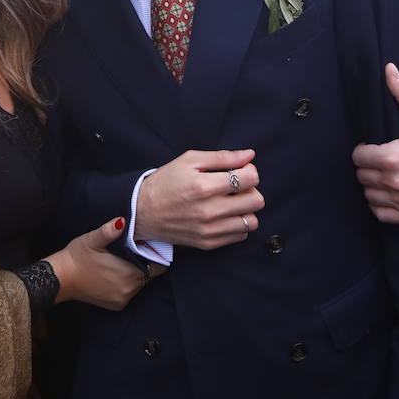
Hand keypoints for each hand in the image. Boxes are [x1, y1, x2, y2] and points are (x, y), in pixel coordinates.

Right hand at [49, 217, 159, 310]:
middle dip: (144, 264)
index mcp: (129, 272)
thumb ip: (110, 231)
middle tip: (133, 252)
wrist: (61, 278)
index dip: (155, 256)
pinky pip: (129, 293)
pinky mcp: (116, 305)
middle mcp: (130, 289)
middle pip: (149, 275)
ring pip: (140, 284)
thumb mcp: (93, 239)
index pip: (157, 266)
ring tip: (123, 262)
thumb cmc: (77, 256)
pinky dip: (126, 284)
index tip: (147, 247)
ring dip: (135, 274)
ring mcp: (123, 299)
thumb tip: (123, 221)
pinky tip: (115, 274)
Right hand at [134, 148, 262, 248]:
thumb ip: (221, 157)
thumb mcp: (189, 160)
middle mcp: (208, 211)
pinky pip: (240, 235)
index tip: (240, 170)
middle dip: (251, 189)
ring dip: (246, 209)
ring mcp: (209, 230)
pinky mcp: (208, 243)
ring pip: (252, 221)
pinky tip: (224, 215)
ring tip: (232, 202)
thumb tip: (250, 155)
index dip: (250, 171)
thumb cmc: (165, 182)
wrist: (141, 211)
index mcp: (203, 186)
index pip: (250, 179)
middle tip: (237, 186)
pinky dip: (238, 223)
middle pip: (256, 201)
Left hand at [353, 64, 398, 222]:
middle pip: (362, 176)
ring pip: (370, 196)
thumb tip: (388, 69)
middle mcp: (397, 182)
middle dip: (369, 167)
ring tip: (386, 176)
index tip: (373, 147)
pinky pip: (382, 215)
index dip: (363, 150)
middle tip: (381, 161)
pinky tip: (390, 193)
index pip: (358, 157)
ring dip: (374, 186)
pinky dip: (382, 206)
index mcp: (394, 157)